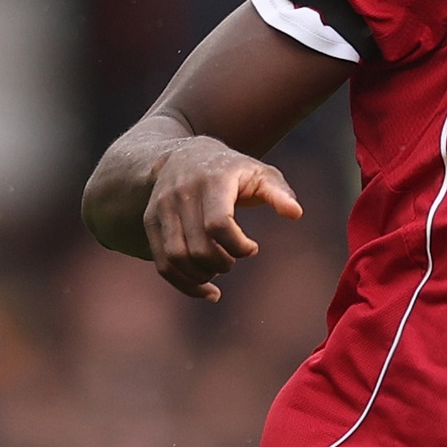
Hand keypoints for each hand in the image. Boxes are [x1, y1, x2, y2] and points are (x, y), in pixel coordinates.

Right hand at [138, 137, 300, 302]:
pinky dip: (184, 284)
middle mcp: (181, 193)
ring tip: (218, 272)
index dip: (238, 246)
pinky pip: (163, 264)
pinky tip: (206, 290)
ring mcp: (161, 208)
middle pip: (198, 248)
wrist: (184, 155)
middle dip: (221, 264)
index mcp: (212, 181)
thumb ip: (279, 193)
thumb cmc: (232, 170)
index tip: (252, 248)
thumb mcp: (260, 174)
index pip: (218, 225)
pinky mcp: (150, 222)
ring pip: (176, 259)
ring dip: (201, 277)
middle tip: (233, 260)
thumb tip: (296, 214)